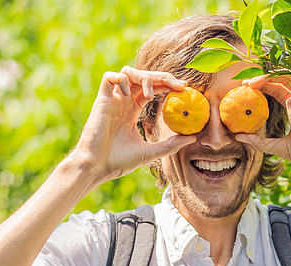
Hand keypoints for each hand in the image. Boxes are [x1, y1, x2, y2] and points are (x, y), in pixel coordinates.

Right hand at [71, 66, 194, 183]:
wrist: (96, 167)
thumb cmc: (119, 162)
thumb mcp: (151, 152)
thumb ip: (171, 144)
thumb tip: (193, 138)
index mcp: (132, 111)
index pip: (152, 89)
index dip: (168, 85)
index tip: (184, 89)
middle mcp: (122, 102)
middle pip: (144, 78)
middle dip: (163, 77)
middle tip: (179, 85)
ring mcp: (112, 100)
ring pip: (128, 72)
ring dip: (143, 77)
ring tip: (150, 93)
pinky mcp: (101, 100)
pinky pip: (109, 77)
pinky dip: (122, 79)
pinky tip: (129, 93)